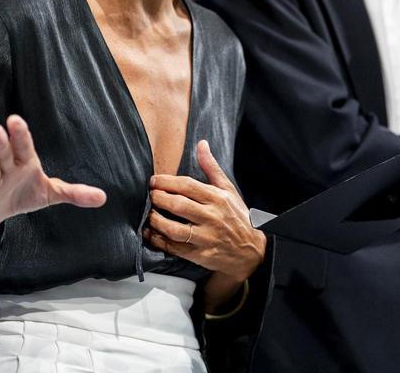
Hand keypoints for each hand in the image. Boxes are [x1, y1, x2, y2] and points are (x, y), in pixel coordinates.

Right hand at [0, 114, 106, 233]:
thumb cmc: (23, 194)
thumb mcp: (51, 193)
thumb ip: (74, 192)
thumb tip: (103, 197)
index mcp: (24, 163)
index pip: (23, 146)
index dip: (20, 134)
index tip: (15, 119)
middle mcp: (6, 170)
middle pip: (4, 154)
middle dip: (1, 142)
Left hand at [145, 140, 265, 282]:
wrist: (252, 250)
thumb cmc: (237, 216)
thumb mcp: (228, 189)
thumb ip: (211, 167)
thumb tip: (201, 144)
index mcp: (217, 198)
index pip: (188, 186)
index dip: (167, 182)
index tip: (154, 181)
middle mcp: (212, 217)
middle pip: (179, 205)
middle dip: (158, 199)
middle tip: (149, 196)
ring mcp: (207, 238)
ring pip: (175, 230)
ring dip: (156, 222)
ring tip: (148, 215)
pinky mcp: (201, 255)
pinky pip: (176, 248)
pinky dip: (160, 241)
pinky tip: (151, 234)